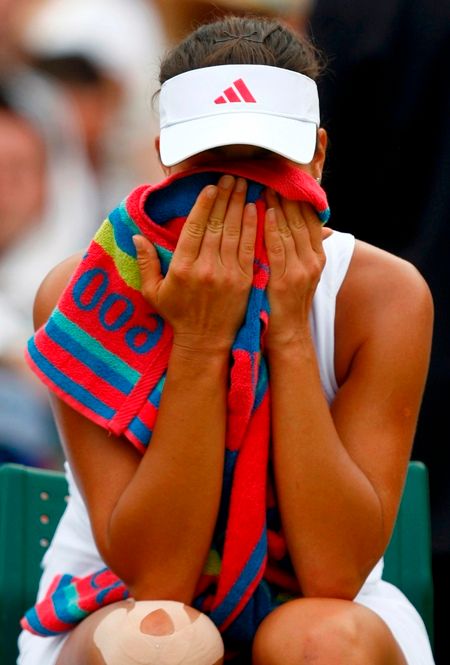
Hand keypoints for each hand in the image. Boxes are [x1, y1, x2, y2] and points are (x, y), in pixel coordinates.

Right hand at [133, 176, 256, 353]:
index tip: (209, 187)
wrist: (205, 340)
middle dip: (224, 197)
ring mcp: (227, 274)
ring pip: (233, 232)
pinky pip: (248, 248)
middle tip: (230, 176)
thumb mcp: (153, 292)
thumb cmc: (177, 315)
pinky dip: (251, 227)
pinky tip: (253, 209)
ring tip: (242, 184)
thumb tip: (136, 237)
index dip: (203, 205)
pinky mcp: (244, 280)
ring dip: (238, 205)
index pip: (194, 229)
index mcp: (182, 268)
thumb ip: (145, 263)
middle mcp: (206, 268)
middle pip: (216, 225)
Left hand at [263, 188, 325, 349]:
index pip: (311, 219)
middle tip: (272, 177)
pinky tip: (263, 212)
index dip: (300, 199)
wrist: (288, 334)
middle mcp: (313, 260)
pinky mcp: (286, 279)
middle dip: (287, 197)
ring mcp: (301, 270)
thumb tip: (305, 228)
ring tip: (264, 187)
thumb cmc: (288, 302)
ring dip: (277, 206)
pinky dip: (272, 228)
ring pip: (290, 229)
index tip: (287, 181)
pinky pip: (278, 247)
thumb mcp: (301, 274)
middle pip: (302, 219)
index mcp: (318, 257)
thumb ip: (300, 249)